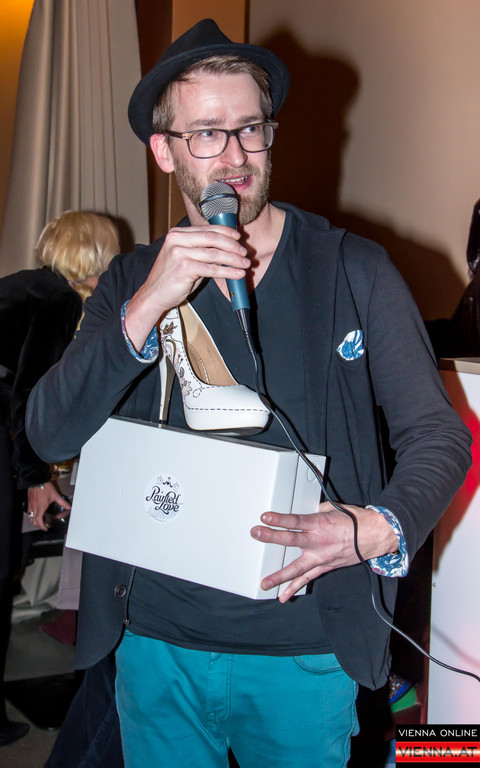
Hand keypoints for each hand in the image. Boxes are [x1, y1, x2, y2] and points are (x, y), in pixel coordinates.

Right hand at [27, 481, 70, 531]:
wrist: (37, 480)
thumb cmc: (44, 486)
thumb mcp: (55, 495)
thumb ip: (62, 502)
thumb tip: (68, 507)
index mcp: (41, 507)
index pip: (39, 520)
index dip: (42, 526)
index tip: (45, 528)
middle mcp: (34, 507)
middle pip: (33, 521)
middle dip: (38, 526)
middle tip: (44, 525)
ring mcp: (30, 505)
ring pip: (30, 517)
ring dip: (34, 521)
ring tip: (40, 521)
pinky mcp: (28, 502)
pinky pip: (28, 512)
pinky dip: (32, 515)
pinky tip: (37, 513)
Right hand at [125, 224, 248, 350]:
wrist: (153, 295)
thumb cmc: (170, 278)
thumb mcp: (185, 259)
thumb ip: (201, 251)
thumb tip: (226, 250)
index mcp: (177, 234)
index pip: (207, 229)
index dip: (226, 232)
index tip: (238, 237)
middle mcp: (177, 240)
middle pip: (213, 238)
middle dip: (232, 246)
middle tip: (245, 253)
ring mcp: (179, 253)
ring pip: (215, 254)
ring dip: (233, 259)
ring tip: (245, 264)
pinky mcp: (184, 268)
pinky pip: (212, 269)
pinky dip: (228, 271)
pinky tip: (237, 274)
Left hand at [250, 502, 398, 601]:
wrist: (374, 536)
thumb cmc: (356, 521)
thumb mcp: (333, 509)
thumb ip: (315, 513)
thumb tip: (304, 515)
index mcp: (320, 524)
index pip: (295, 521)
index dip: (279, 519)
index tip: (265, 517)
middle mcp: (319, 542)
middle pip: (291, 540)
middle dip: (271, 537)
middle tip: (256, 534)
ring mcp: (321, 557)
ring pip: (297, 568)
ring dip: (280, 575)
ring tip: (265, 582)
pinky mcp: (325, 567)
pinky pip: (308, 578)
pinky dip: (296, 587)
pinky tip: (284, 595)